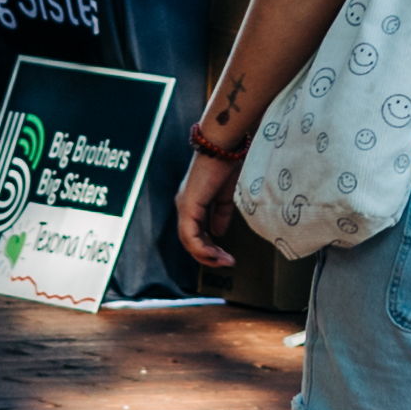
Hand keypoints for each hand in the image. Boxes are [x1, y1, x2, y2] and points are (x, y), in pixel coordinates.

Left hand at [171, 139, 243, 270]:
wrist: (223, 147)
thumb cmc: (225, 163)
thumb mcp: (225, 195)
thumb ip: (220, 213)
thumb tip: (218, 232)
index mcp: (193, 202)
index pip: (196, 232)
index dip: (210, 247)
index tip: (226, 256)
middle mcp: (185, 205)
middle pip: (191, 240)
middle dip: (209, 255)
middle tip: (226, 262)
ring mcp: (184, 206)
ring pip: (189, 241)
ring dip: (207, 255)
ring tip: (224, 261)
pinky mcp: (188, 206)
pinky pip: (190, 235)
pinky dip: (202, 248)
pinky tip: (215, 253)